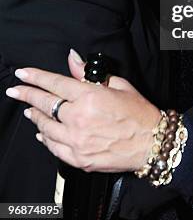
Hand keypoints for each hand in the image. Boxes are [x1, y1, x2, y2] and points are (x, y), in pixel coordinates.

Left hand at [6, 51, 160, 172]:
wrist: (151, 143)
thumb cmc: (138, 113)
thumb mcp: (118, 85)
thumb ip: (90, 74)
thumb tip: (73, 60)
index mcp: (90, 96)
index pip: (55, 83)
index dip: (36, 77)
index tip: (22, 73)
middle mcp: (79, 118)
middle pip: (45, 104)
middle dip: (26, 95)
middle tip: (15, 91)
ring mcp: (77, 141)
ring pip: (45, 127)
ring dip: (35, 116)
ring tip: (29, 110)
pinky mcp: (79, 158)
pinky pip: (54, 148)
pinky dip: (45, 138)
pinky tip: (42, 132)